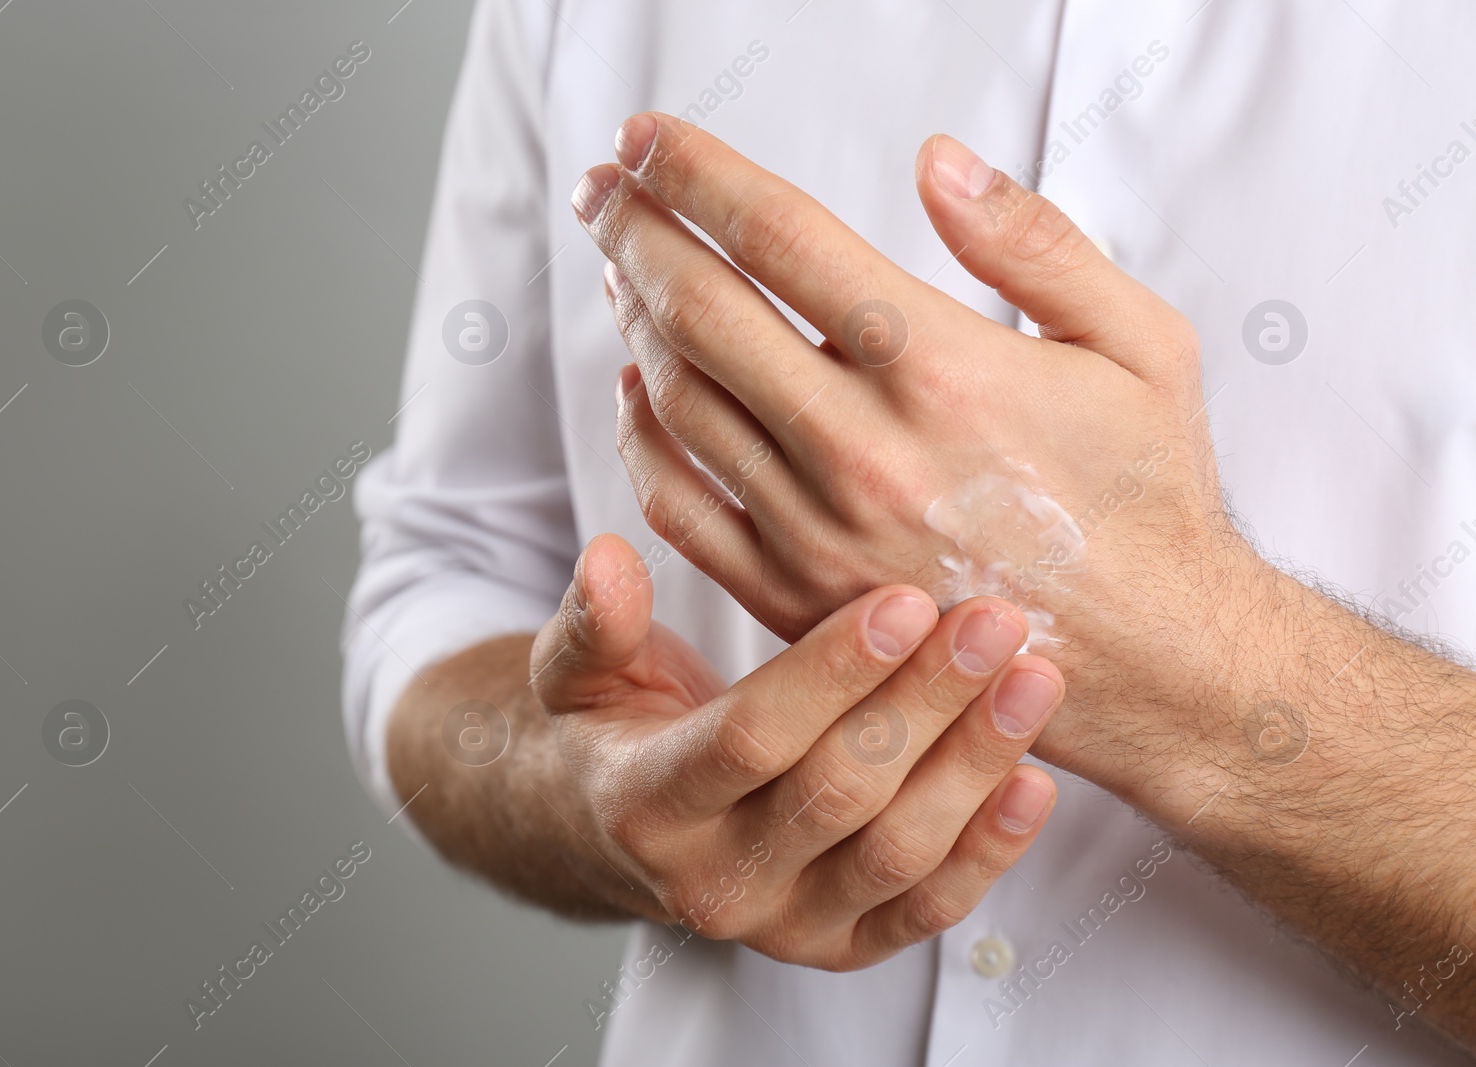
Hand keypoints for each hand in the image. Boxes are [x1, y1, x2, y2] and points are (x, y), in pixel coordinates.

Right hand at [531, 533, 1062, 968]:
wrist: (617, 834)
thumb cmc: (611, 730)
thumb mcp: (577, 672)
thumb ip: (596, 622)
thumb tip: (609, 558)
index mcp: (643, 806)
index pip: (749, 740)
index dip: (830, 673)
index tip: (902, 603)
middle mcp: (711, 883)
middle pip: (838, 792)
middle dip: (925, 701)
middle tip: (993, 620)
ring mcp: (781, 925)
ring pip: (895, 853)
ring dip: (974, 766)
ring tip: (1033, 681)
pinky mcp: (839, 946)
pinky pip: (926, 910)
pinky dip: (989, 850)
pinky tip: (1035, 780)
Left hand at [575, 113, 1263, 785]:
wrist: (1154, 662)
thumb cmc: (1148, 494)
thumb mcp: (1137, 342)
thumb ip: (1035, 240)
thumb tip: (935, 161)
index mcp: (944, 367)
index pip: (779, 236)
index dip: (696, 173)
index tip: (646, 138)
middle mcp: (864, 448)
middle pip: (703, 310)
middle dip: (634, 231)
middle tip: (602, 188)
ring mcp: (820, 531)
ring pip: (681, 401)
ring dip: (636, 319)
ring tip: (622, 267)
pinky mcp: (798, 598)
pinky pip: (682, 509)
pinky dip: (642, 440)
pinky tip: (638, 390)